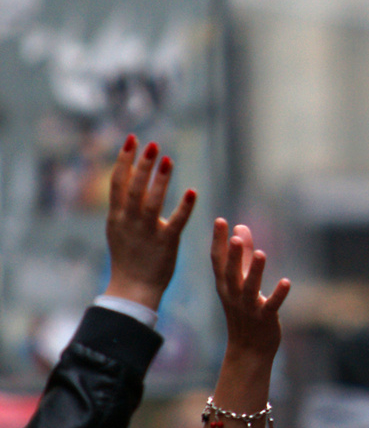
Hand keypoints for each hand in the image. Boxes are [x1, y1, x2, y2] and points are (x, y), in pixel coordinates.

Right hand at [104, 135, 196, 310]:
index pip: (117, 182)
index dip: (124, 159)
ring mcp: (146, 232)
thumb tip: (125, 173)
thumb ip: (121, 202)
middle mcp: (129, 222)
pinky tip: (193, 192)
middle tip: (153, 144)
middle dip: (143, 165)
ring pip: (152, 202)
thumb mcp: (117, 227)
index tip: (132, 139)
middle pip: (134, 188)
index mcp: (116, 216)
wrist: (132, 289)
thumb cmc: (127, 256)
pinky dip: (184, 207)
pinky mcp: (165, 243)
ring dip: (160, 181)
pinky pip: (176, 222)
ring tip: (168, 160)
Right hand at [211, 219, 290, 363]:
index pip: (218, 260)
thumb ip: (242, 254)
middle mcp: (233, 295)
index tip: (220, 220)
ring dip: (255, 272)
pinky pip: (271, 306)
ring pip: (250, 289)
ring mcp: (248, 308)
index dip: (219, 241)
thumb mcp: (239, 282)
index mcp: (225, 285)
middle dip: (233, 255)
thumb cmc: (244, 311)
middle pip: (231, 273)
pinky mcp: (265, 319)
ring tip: (261, 254)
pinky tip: (286, 282)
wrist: (249, 350)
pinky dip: (279, 295)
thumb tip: (240, 227)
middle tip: (234, 237)